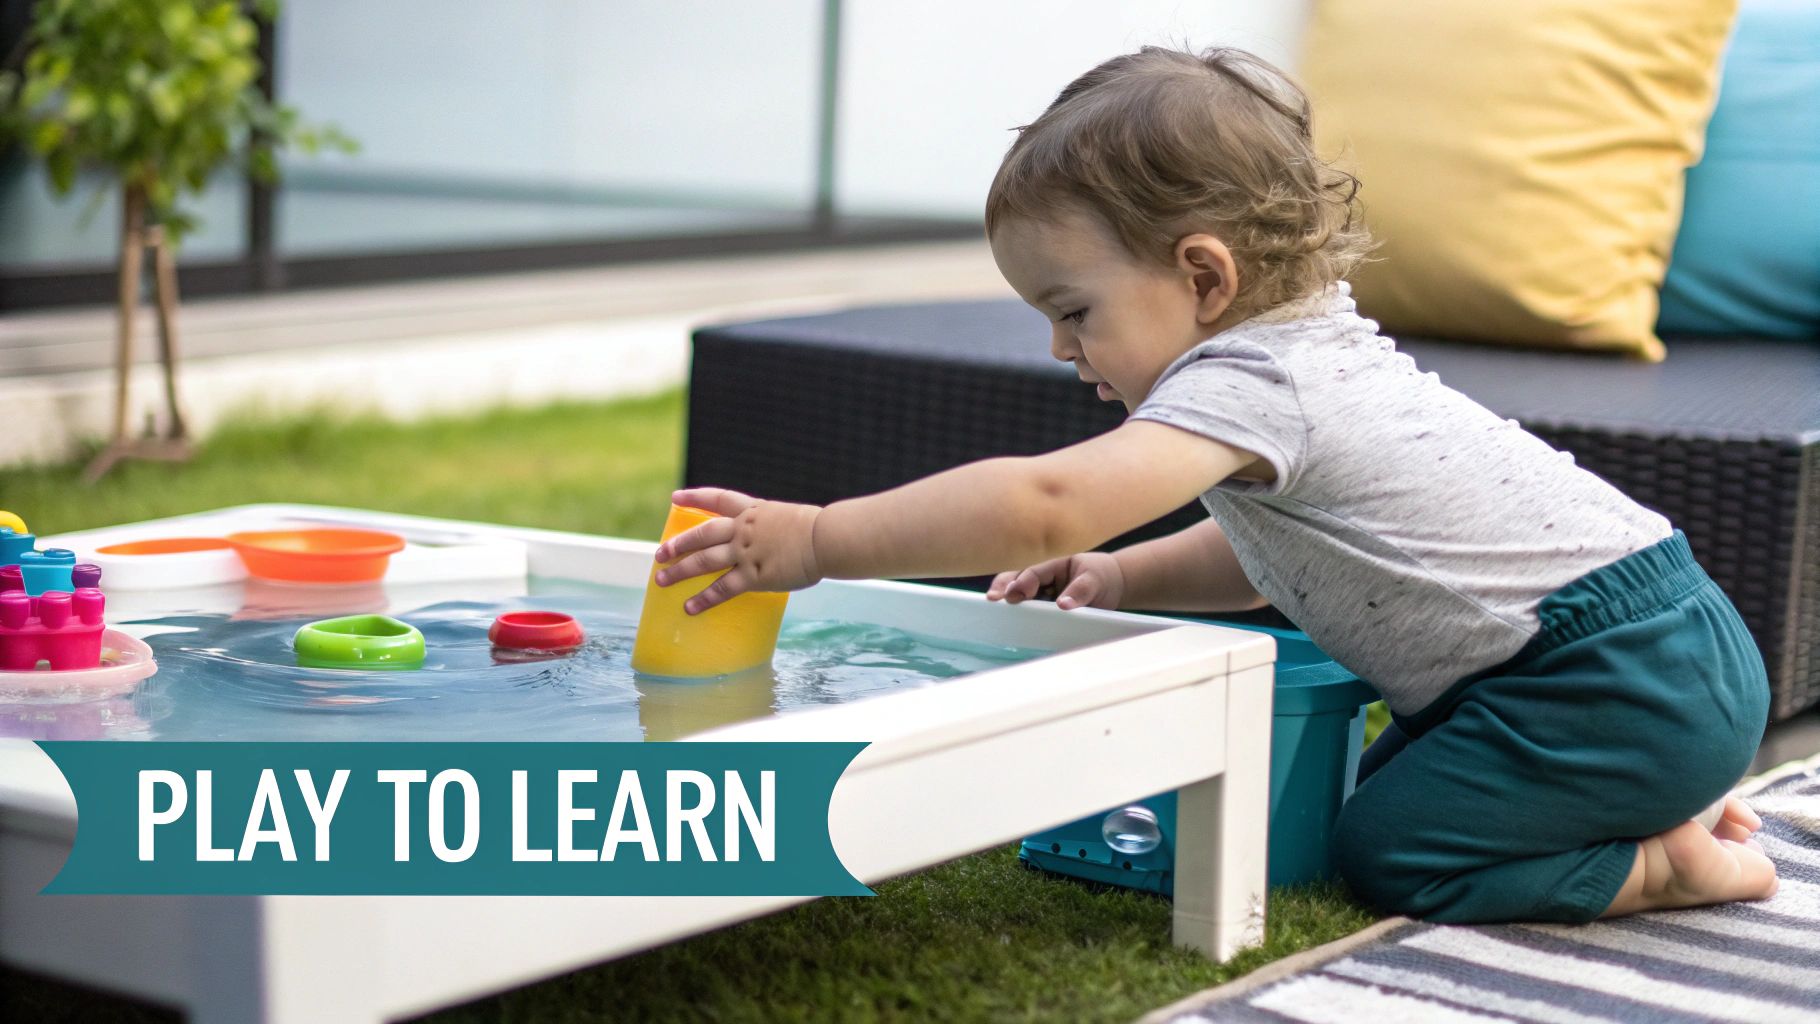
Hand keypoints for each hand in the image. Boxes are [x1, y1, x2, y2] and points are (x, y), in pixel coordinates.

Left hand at [653, 487, 823, 614]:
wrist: (826, 538)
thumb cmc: (820, 530)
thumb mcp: (791, 519)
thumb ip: (775, 529)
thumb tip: (773, 544)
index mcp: (754, 511)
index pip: (718, 499)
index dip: (695, 497)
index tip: (675, 497)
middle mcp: (744, 530)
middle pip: (703, 534)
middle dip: (679, 543)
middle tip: (661, 553)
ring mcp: (746, 552)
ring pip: (704, 561)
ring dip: (680, 570)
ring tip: (661, 580)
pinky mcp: (754, 576)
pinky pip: (723, 589)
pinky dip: (704, 599)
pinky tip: (689, 607)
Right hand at [986, 552, 1123, 610]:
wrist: (1114, 586)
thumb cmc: (1102, 577)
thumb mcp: (1095, 581)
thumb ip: (1080, 591)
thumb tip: (1062, 605)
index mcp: (1054, 564)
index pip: (1033, 573)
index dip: (1023, 584)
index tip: (1016, 596)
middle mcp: (1044, 577)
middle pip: (1017, 578)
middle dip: (1004, 587)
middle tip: (993, 598)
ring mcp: (1043, 591)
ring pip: (1019, 593)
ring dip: (1007, 598)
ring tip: (994, 607)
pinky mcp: (1045, 606)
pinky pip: (1030, 608)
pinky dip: (1019, 612)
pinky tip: (1009, 620)